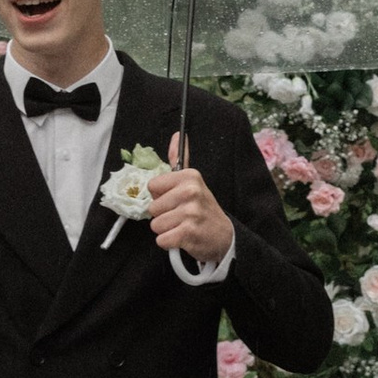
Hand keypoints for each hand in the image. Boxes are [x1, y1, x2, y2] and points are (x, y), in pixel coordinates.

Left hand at [147, 136, 232, 268]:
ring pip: (155, 225)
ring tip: (182, 226)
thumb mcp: (194, 182)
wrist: (225, 236)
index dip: (160, 196)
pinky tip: (183, 238)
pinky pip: (161, 240)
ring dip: (166, 230)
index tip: (175, 200)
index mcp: (190, 176)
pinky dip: (169, 243)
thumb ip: (180, 159)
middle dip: (163, 215)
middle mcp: (191, 191)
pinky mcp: (188, 233)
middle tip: (181, 216)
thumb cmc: (203, 208)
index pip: (152, 186)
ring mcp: (190, 213)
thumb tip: (177, 135)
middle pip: (152, 207)